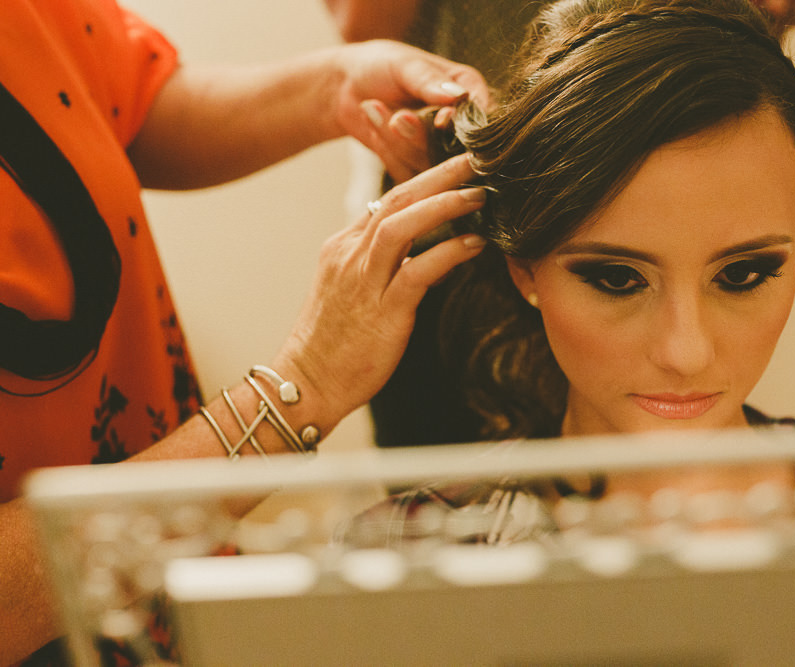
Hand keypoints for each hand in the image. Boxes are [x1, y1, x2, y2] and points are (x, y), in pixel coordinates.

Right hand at [272, 154, 486, 427]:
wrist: (306, 385)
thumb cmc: (336, 345)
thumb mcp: (357, 293)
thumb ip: (389, 268)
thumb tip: (434, 254)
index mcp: (344, 247)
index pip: (388, 199)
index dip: (425, 178)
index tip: (458, 166)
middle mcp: (350, 255)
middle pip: (397, 198)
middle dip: (439, 174)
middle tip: (476, 158)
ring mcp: (363, 281)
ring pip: (402, 225)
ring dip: (445, 204)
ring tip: (479, 193)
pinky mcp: (381, 311)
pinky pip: (417, 271)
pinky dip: (449, 252)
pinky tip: (475, 244)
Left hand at [331, 40, 489, 182]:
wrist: (344, 87)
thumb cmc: (379, 66)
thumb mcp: (404, 65)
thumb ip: (430, 81)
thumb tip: (459, 96)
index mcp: (468, 89)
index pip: (484, 115)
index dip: (465, 126)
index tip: (439, 121)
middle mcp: (460, 123)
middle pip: (457, 149)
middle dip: (421, 136)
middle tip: (397, 118)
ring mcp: (439, 149)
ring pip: (430, 164)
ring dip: (398, 141)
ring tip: (374, 109)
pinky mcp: (417, 168)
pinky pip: (409, 176)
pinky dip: (387, 153)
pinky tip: (374, 126)